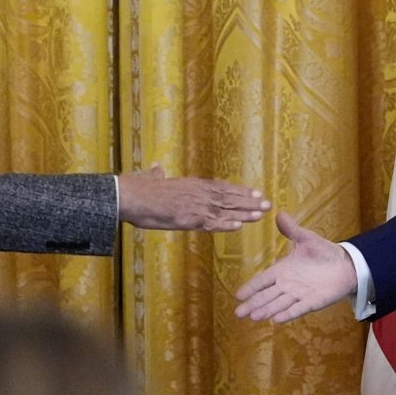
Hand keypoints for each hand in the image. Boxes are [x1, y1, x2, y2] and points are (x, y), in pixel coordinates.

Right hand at [117, 165, 269, 230]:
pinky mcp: (186, 219)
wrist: (128, 195)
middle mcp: (196, 193)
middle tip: (268, 204)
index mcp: (190, 185)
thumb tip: (156, 168)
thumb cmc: (137, 189)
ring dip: (244, 212)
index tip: (255, 192)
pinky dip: (225, 224)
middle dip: (248, 201)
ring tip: (261, 214)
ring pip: (224, 209)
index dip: (238, 191)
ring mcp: (192, 206)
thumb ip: (157, 175)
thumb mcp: (151, 179)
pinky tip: (239, 226)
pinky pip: (210, 223)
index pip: (220, 187)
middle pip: (227, 197)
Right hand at [235, 212, 356, 321]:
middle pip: (266, 296)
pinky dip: (288, 314)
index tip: (238, 294)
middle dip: (253, 304)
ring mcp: (299, 295)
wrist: (346, 265)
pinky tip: (277, 320)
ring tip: (254, 317)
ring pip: (279, 304)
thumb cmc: (324, 252)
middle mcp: (288, 284)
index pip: (262, 279)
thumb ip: (292, 230)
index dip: (251, 287)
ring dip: (267, 310)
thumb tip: (279, 213)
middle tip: (238, 313)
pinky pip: (298, 309)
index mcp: (283, 270)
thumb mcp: (307, 239)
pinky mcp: (312, 302)